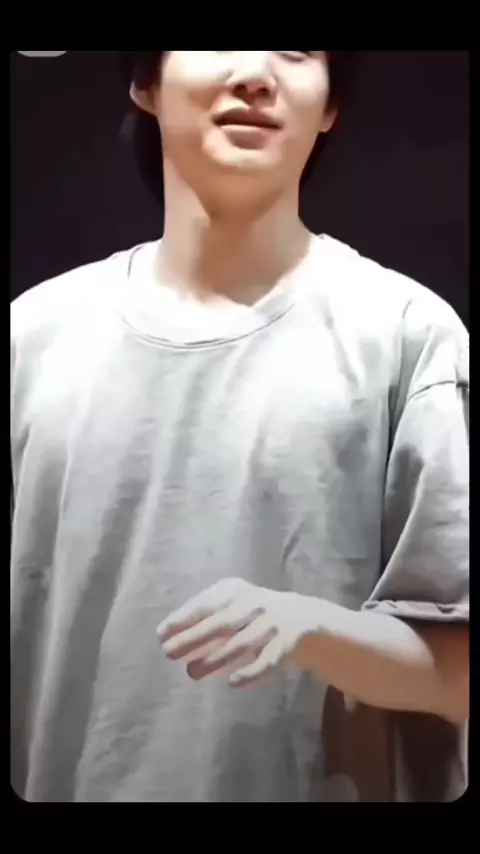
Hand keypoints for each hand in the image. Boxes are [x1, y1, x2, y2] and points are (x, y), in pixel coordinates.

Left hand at [157, 578, 319, 687]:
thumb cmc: (252, 614)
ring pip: (242, 643)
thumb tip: (167, 636)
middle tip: (169, 653)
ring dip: (215, 658)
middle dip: (194, 637)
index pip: (207, 603)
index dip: (183, 618)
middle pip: (221, 622)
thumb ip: (204, 617)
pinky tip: (233, 682)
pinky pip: (268, 660)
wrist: (303, 618)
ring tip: (192, 672)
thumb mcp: (231, 605)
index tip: (162, 634)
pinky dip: (251, 672)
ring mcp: (272, 623)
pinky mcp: (287, 644)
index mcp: (236, 591)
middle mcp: (255, 603)